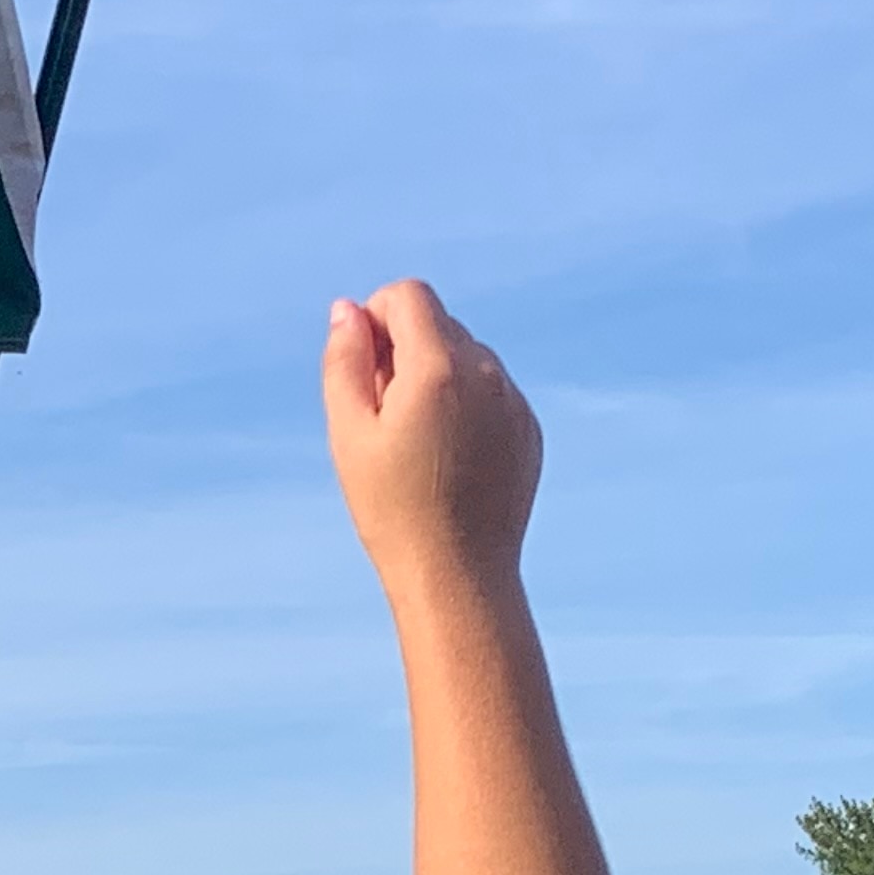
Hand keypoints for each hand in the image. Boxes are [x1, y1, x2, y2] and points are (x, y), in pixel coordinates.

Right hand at [322, 281, 542, 598]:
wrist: (458, 578)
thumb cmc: (393, 511)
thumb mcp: (349, 433)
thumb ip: (344, 361)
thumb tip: (348, 310)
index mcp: (440, 368)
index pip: (409, 296)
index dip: (376, 316)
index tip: (363, 363)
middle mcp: (487, 374)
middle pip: (439, 323)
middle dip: (404, 349)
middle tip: (383, 415)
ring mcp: (514, 402)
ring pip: (468, 356)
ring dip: (436, 377)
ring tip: (416, 443)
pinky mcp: (529, 431)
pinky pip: (492, 393)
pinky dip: (466, 406)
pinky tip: (449, 460)